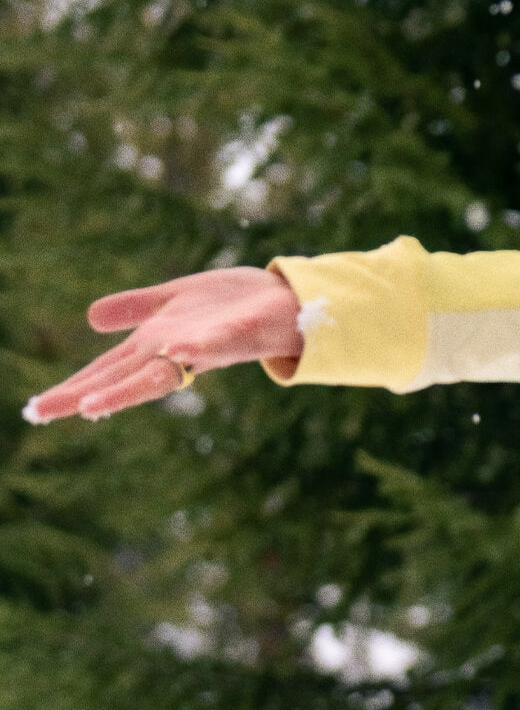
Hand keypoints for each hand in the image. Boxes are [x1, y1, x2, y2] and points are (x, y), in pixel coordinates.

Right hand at [23, 267, 303, 423]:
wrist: (290, 299)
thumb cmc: (234, 304)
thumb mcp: (174, 300)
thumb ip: (135, 309)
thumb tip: (90, 319)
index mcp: (158, 344)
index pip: (107, 370)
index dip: (74, 387)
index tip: (35, 408)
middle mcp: (176, 352)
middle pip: (123, 378)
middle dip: (84, 395)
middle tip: (42, 413)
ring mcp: (205, 347)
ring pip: (162, 372)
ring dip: (128, 387)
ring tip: (92, 404)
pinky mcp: (237, 336)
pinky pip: (214, 345)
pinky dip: (195, 350)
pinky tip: (176, 352)